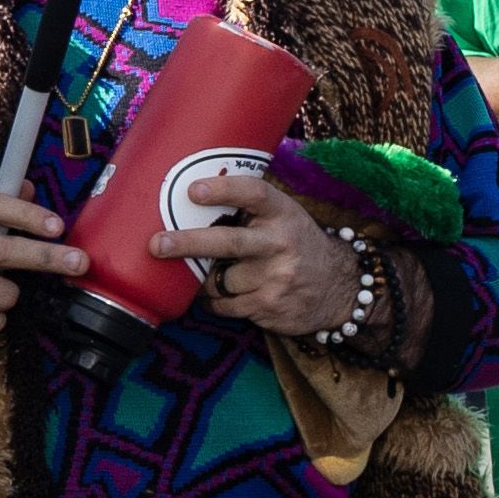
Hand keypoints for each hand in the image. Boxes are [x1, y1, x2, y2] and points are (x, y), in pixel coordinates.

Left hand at [153, 167, 363, 341]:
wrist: (340, 288)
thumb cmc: (296, 244)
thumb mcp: (283, 217)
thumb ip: (246, 210)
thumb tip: (184, 203)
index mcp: (282, 214)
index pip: (254, 194)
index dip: (223, 190)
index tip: (193, 190)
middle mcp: (281, 244)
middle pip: (228, 243)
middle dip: (188, 243)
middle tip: (158, 244)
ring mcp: (277, 278)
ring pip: (218, 281)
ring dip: (206, 280)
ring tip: (213, 274)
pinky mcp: (269, 307)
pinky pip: (224, 305)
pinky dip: (217, 301)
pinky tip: (228, 294)